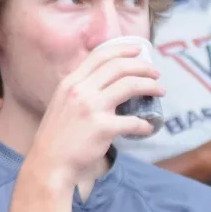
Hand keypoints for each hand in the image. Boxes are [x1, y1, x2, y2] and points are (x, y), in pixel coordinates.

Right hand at [25, 41, 164, 187]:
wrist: (50, 162)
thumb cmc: (57, 135)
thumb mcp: (62, 103)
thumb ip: (80, 90)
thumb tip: (105, 83)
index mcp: (70, 82)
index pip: (99, 56)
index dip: (122, 49)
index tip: (138, 50)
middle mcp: (80, 90)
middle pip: (117, 67)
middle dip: (141, 66)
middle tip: (156, 72)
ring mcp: (91, 108)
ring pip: (129, 86)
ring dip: (149, 86)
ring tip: (160, 90)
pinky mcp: (102, 128)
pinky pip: (132, 121)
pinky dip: (145, 124)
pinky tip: (149, 127)